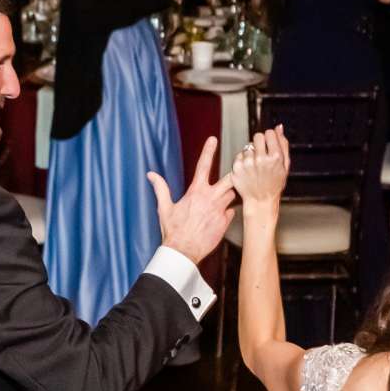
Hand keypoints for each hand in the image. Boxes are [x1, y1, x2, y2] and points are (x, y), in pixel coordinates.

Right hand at [152, 136, 237, 261]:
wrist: (183, 252)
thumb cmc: (173, 231)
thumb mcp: (164, 208)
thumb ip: (160, 188)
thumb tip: (151, 174)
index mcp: (196, 192)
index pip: (202, 165)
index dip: (208, 150)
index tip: (213, 139)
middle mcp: (210, 198)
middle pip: (230, 178)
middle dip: (235, 173)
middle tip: (238, 168)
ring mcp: (219, 210)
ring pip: (233, 195)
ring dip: (230, 194)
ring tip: (226, 196)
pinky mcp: (225, 222)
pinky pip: (232, 212)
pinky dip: (228, 211)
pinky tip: (221, 215)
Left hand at [232, 127, 289, 209]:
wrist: (261, 200)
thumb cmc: (274, 184)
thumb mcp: (285, 165)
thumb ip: (283, 144)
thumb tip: (279, 127)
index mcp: (275, 157)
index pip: (269, 133)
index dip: (269, 138)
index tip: (269, 145)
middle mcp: (261, 159)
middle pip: (257, 136)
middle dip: (260, 143)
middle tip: (262, 155)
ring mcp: (247, 163)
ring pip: (247, 146)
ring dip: (251, 153)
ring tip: (255, 166)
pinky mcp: (236, 167)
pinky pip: (239, 154)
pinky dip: (243, 160)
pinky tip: (248, 169)